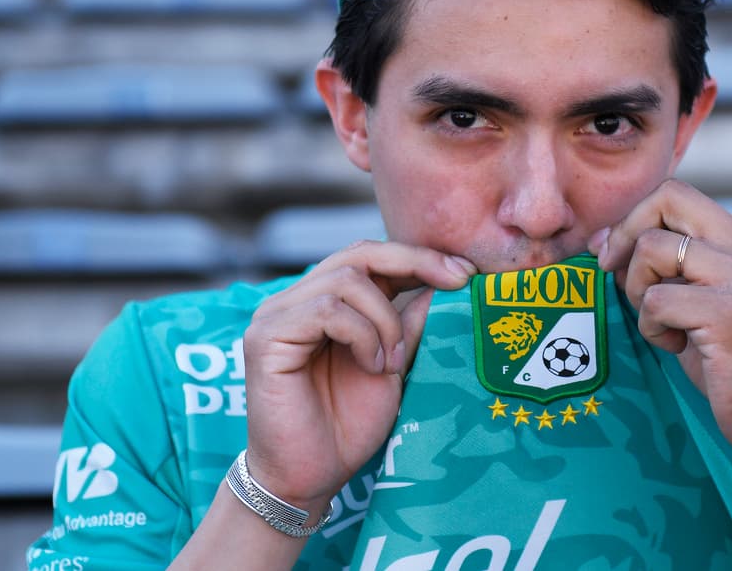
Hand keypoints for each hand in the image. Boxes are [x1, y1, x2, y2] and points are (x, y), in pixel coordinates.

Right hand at [241, 241, 475, 509]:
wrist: (311, 477)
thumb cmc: (347, 425)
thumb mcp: (393, 365)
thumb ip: (409, 324)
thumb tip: (442, 282)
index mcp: (324, 301)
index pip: (369, 256)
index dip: (417, 257)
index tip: (465, 273)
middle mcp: (295, 299)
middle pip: (358, 254)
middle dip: (413, 264)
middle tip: (454, 284)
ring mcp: (276, 315)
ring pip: (346, 280)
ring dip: (384, 319)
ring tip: (391, 362)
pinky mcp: (266, 337)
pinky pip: (326, 311)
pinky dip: (361, 335)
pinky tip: (372, 366)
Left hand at [590, 179, 731, 461]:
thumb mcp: (706, 296)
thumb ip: (669, 263)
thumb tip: (603, 240)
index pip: (676, 194)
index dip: (633, 218)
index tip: (612, 256)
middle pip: (666, 199)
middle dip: (626, 236)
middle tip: (619, 279)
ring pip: (653, 249)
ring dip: (637, 290)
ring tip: (661, 323)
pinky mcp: (730, 314)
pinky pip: (656, 299)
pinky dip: (650, 326)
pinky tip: (674, 346)